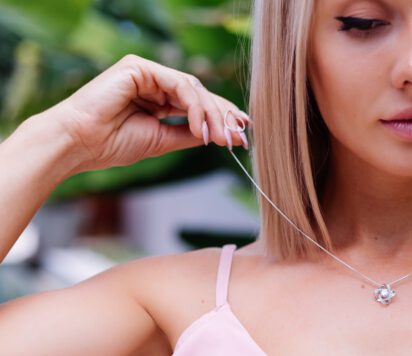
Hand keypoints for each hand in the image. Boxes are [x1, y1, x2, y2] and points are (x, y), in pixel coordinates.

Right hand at [44, 54, 249, 175]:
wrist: (80, 143)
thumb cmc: (112, 144)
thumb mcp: (163, 140)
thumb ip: (190, 134)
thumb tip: (220, 135)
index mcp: (157, 100)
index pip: (197, 105)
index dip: (222, 118)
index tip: (242, 135)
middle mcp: (153, 83)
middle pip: (200, 95)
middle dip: (224, 117)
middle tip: (240, 136)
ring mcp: (146, 73)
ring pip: (193, 89)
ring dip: (213, 115)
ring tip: (221, 137)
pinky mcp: (139, 67)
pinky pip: (179, 84)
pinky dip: (195, 106)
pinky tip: (200, 127)